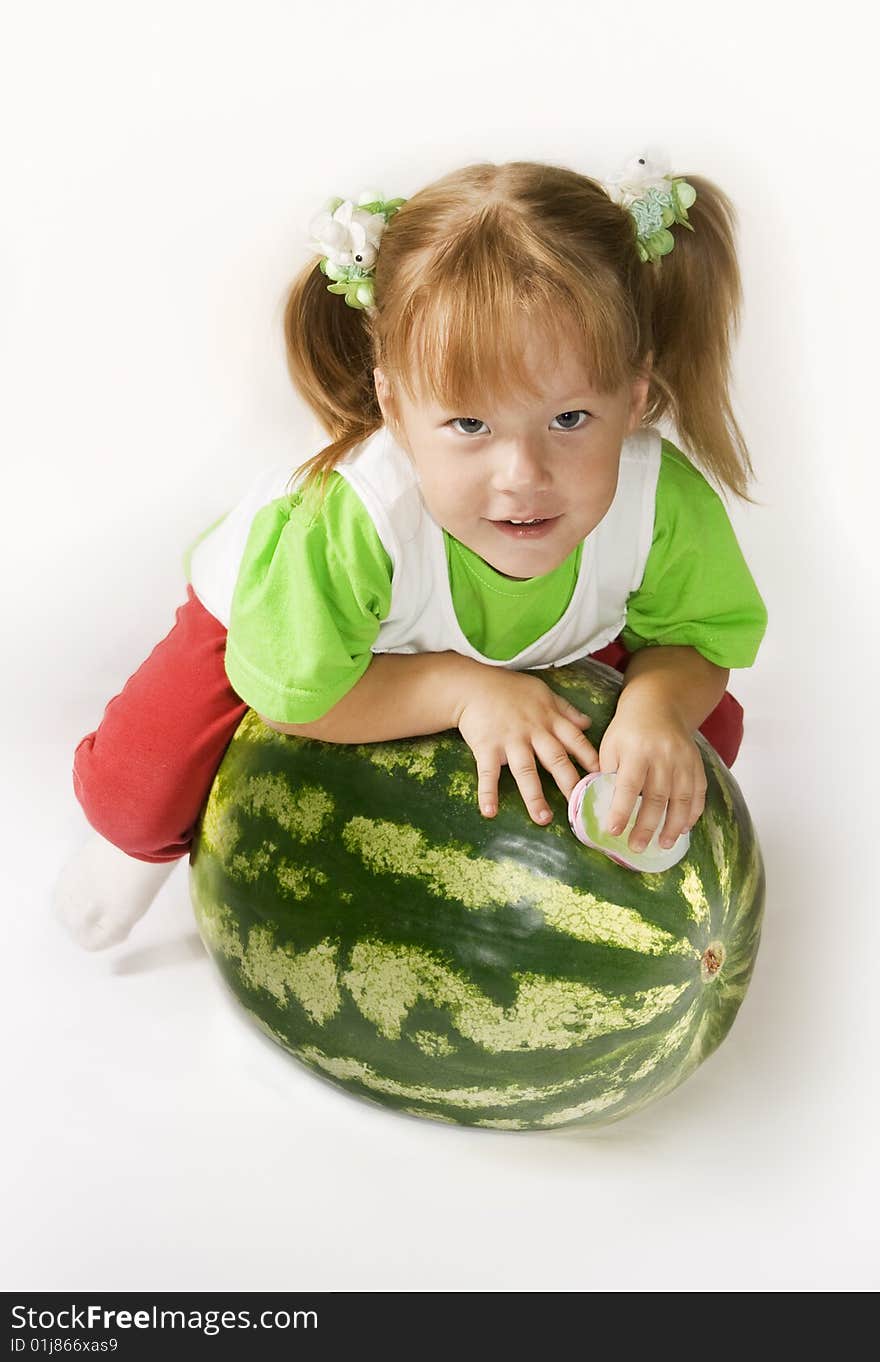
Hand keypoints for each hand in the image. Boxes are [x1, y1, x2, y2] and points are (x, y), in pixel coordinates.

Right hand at [456, 669, 599, 824]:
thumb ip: (566, 710)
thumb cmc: (510, 689)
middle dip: (569, 783)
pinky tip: (490, 812)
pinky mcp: (486, 747)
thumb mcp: (543, 693)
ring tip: (543, 819)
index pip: (576, 741)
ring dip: (534, 796)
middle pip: (555, 759)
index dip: (590, 759)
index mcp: (549, 719)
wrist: (473, 685)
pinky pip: (488, 773)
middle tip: (580, 808)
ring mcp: (510, 741)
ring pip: (526, 771)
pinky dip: (488, 793)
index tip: (602, 779)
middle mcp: (533, 732)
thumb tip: (588, 723)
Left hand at [598, 701, 707, 850]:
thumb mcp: (610, 745)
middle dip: (646, 826)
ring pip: (681, 798)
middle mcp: (663, 756)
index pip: (628, 786)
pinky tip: (683, 829)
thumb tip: (598, 805)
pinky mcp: (697, 764)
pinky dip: (692, 813)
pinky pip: (698, 792)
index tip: (612, 831)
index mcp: (636, 751)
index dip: (621, 810)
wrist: (658, 705)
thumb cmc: (628, 730)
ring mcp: (683, 760)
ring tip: (662, 845)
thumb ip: (608, 773)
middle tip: (636, 847)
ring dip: (672, 826)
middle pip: (656, 797)